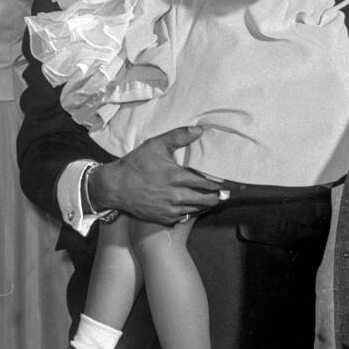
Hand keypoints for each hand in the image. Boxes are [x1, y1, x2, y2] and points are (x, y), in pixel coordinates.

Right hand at [90, 126, 224, 224]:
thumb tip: (200, 130)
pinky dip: (191, 211)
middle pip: (206, 200)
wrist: (115, 187)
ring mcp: (171, 210)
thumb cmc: (135, 164)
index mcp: (177, 177)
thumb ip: (179, 136)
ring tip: (212, 199)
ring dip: (205, 204)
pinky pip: (184, 217)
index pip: (207, 183)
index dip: (221, 184)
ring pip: (196, 209)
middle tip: (226, 194)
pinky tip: (192, 206)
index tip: (233, 184)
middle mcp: (176, 196)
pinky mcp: (164, 218)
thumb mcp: (156, 145)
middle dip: (218, 197)